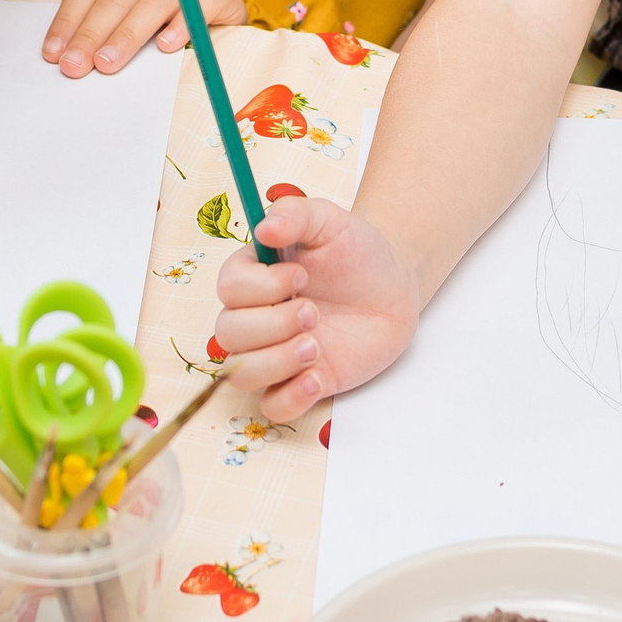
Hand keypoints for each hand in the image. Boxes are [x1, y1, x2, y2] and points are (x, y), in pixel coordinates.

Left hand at [33, 0, 243, 76]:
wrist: (224, 34)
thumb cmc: (165, 30)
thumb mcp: (122, 21)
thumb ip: (84, 2)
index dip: (68, 20)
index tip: (53, 54)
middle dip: (92, 33)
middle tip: (75, 66)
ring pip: (154, 1)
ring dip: (128, 34)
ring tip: (109, 63)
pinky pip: (201, 4)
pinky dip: (183, 24)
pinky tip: (167, 47)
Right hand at [214, 198, 419, 421]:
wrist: (392, 287)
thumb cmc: (356, 251)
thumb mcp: (329, 220)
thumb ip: (295, 214)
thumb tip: (264, 227)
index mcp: (253, 275)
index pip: (228, 288)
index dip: (261, 286)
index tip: (301, 275)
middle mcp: (256, 316)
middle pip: (229, 334)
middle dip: (272, 325)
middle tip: (314, 312)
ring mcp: (275, 352)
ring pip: (241, 375)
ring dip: (276, 363)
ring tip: (316, 347)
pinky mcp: (300, 382)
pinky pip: (272, 407)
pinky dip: (289, 399)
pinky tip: (316, 378)